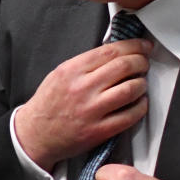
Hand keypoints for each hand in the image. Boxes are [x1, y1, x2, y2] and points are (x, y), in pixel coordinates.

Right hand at [13, 39, 151, 170]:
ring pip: (130, 89)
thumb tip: (116, 53)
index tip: (143, 46)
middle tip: (144, 63)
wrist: (36, 134)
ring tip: (141, 82)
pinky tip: (139, 102)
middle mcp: (83, 88)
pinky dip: (140, 106)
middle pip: (124, 66)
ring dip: (142, 83)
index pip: (111, 50)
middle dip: (141, 61)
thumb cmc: (49, 104)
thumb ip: (86, 63)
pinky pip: (129, 116)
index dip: (133, 46)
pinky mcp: (99, 131)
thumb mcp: (61, 73)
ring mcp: (92, 110)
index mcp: (72, 70)